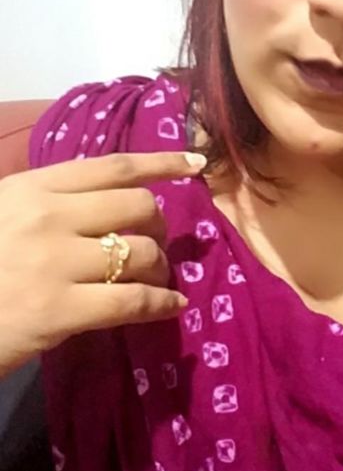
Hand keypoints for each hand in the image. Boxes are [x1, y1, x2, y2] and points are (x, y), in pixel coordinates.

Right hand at [0, 151, 205, 377]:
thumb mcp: (3, 213)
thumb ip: (50, 203)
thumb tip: (107, 204)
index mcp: (33, 187)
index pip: (112, 166)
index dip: (160, 162)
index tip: (195, 162)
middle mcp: (48, 216)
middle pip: (137, 207)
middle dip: (158, 225)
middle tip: (154, 242)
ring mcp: (55, 262)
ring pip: (141, 253)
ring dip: (160, 266)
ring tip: (155, 279)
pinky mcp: (60, 308)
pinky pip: (133, 300)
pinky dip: (161, 303)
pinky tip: (171, 306)